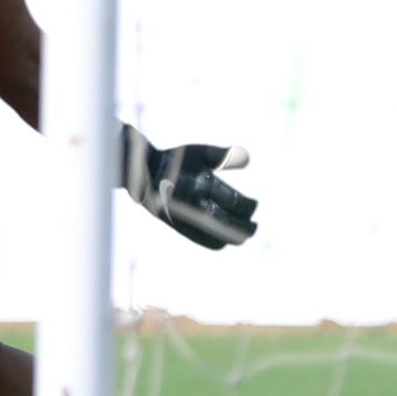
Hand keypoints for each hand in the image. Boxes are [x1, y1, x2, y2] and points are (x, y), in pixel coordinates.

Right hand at [118, 123, 257, 249]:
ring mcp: (188, 218)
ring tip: (245, 234)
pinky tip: (226, 238)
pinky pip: (206, 242)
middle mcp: (197, 203)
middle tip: (254, 225)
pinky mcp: (181, 227)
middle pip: (233, 224)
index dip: (250, 206)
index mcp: (204, 183)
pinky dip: (221, 243)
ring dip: (237, 237)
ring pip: (222, 237)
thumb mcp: (198, 152)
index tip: (254, 204)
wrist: (143, 172)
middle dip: (248, 226)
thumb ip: (224, 155)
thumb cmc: (175, 160)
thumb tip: (248, 159)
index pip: (237, 203)